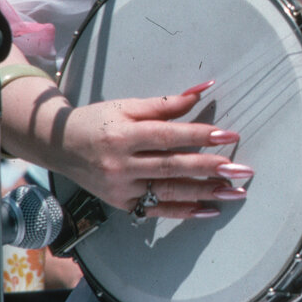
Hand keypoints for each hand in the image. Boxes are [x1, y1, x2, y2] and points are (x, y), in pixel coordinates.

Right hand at [50, 82, 250, 220]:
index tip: (229, 135)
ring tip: (234, 192)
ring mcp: (120, 188)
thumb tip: (204, 89)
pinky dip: (183, 212)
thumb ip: (167, 103)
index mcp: (123, 134)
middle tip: (242, 170)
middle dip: (210, 168)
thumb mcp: (127, 106)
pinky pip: (156, 210)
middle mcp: (120, 164)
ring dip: (204, 193)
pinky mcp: (121, 204)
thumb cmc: (97, 121)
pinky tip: (209, 210)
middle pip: (171, 167)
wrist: (59, 146)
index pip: (168, 136)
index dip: (200, 135)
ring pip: (168, 192)